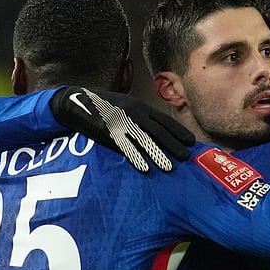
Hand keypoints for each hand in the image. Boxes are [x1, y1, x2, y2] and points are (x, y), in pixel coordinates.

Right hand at [49, 87, 194, 172]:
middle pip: (158, 131)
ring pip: (144, 140)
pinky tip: (144, 169)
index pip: (164, 120)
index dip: (178, 131)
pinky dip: (135, 158)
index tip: (191, 141)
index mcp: (140, 106)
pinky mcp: (108, 132)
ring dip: (158, 154)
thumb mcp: (126, 105)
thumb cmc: (105, 105)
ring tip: (170, 167)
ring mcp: (121, 122)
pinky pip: (124, 147)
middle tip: (186, 157)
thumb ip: (142, 116)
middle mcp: (134, 113)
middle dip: (173, 144)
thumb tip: (159, 131)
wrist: (77, 101)